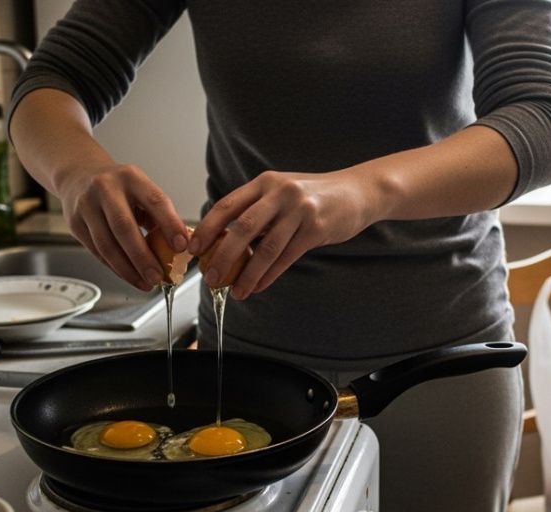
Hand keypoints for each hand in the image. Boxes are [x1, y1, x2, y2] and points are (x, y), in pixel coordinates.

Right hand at [57, 162, 188, 290]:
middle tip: (158, 277)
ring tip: (145, 282)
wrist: (78, 175)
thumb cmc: (118, 187)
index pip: (154, 201)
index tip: (182, 246)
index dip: (170, 224)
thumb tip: (178, 247)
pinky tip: (129, 275)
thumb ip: (158, 214)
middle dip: (143, 257)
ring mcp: (86, 205)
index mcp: (131, 177)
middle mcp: (106, 188)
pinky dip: (115, 267)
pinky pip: (97, 252)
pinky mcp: (75, 223)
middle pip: (124, 227)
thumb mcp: (140, 189)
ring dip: (128, 269)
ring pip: (107, 245)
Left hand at [190, 170, 380, 298]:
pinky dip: (269, 275)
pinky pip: (286, 257)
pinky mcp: (316, 228)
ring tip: (235, 291)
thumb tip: (224, 241)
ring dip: (247, 274)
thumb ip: (257, 211)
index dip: (207, 228)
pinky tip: (258, 286)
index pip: (227, 205)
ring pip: (265, 248)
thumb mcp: (282, 193)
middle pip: (242, 228)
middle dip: (222, 256)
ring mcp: (300, 209)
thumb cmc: (315, 196)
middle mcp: (280, 192)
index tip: (193, 249)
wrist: (358, 191)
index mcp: (265, 182)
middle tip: (211, 278)